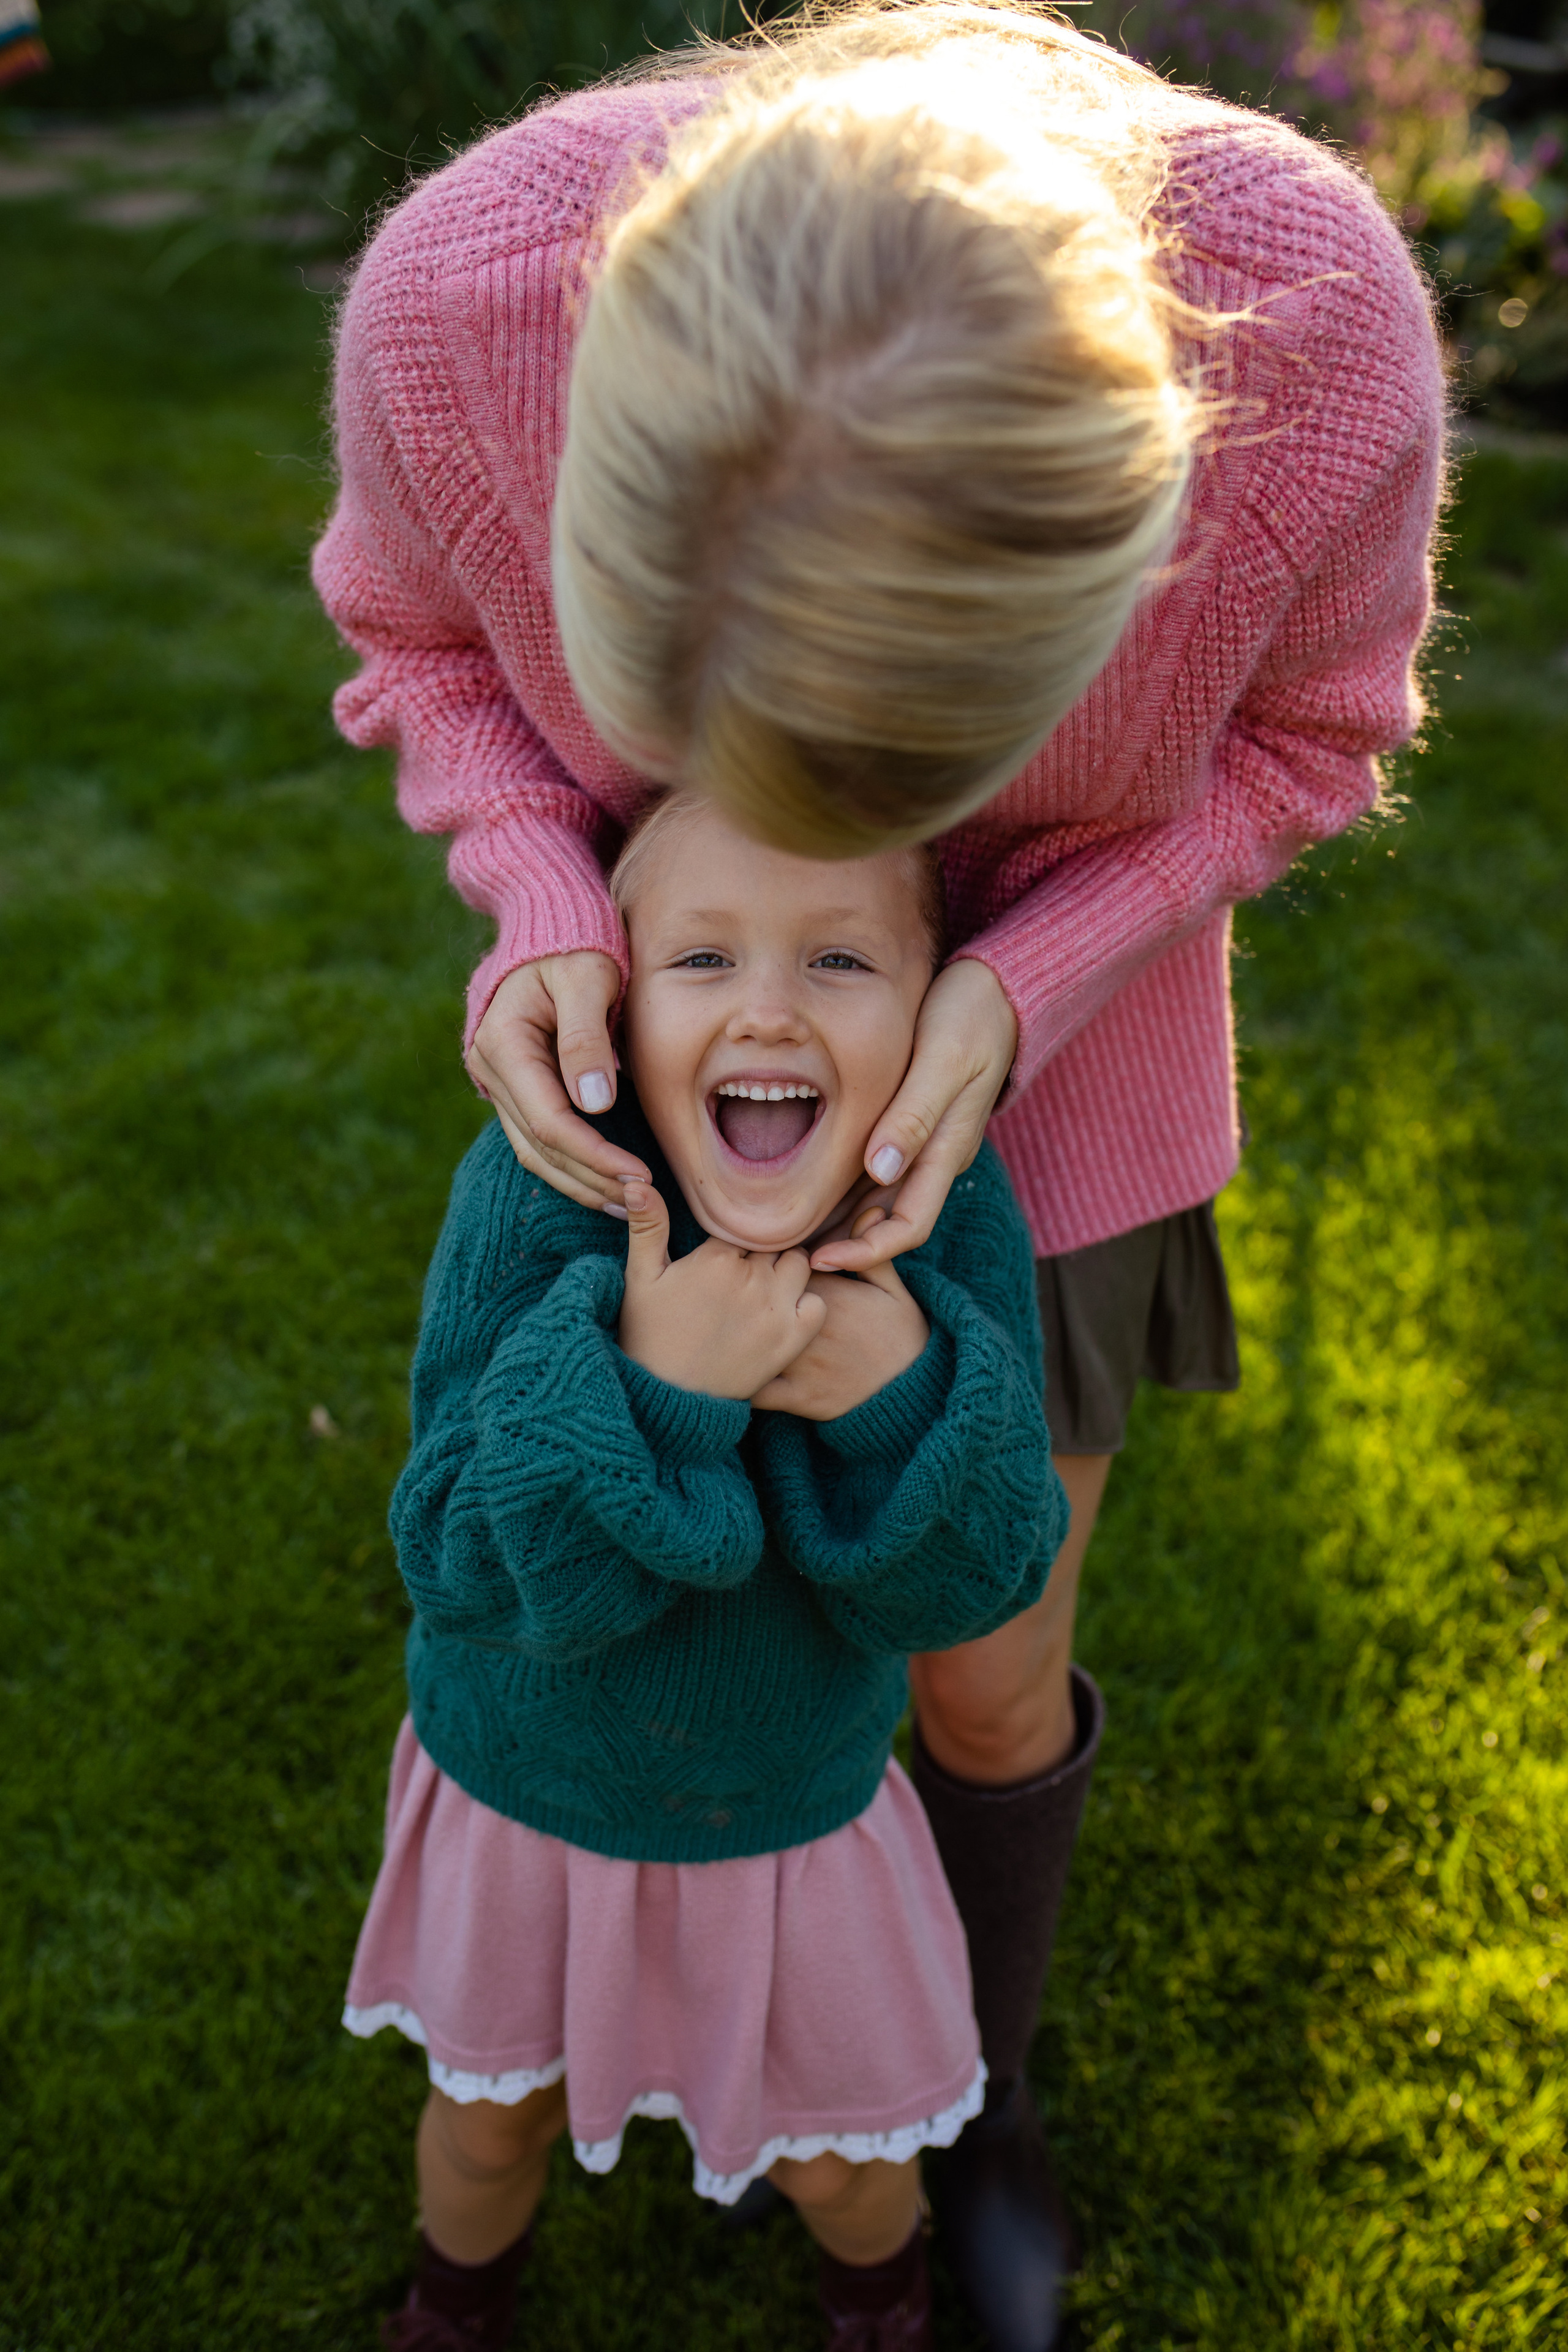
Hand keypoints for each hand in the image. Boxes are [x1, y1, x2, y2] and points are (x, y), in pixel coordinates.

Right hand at [467, 954, 648, 1215]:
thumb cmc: (576, 947)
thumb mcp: (588, 977)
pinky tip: (603, 1183)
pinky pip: (537, 1140)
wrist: (551, 932)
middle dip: (591, 1177)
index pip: (548, 1119)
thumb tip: (594, 1103)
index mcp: (504, 1042)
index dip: (593, 1154)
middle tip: (642, 1198)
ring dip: (579, 1182)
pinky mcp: (514, 1089)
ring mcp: (497, 1081)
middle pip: (539, 1145)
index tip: (637, 1175)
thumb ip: (587, 1035)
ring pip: (533, 1151)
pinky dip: (570, 1165)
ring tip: (625, 1202)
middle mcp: (490, 1067)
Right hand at [617, 1181, 826, 1398]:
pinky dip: (807, 1303)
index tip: (718, 1263)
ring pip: (799, 1264)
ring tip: (761, 1290)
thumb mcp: (640, 1278)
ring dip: (785, 1271)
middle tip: (739, 1277)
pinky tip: (784, 1311)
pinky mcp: (791, 1339)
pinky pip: (819, 1304)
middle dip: (758, 1254)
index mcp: (717, 1257)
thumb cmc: (648, 1335)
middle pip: (772, 1242)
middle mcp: (753, 1278)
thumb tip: (636, 1182)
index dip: (729, 1244)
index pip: (740, 1227)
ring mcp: (776, 1309)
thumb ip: (647, 1226)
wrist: (666, 1397)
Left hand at [753, 1209, 930, 1419]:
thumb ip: (873, 1253)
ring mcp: (801, 1362)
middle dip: (742, 1302)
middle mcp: (807, 1325)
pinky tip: (734, 1374)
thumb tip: (868, 1209)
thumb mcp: (893, 1289)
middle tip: (733, 1305)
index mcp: (826, 1292)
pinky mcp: (797, 1396)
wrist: (915, 1389)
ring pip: (748, 1344)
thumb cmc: (901, 1336)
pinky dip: (739, 1383)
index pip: (777, 1269)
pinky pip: (756, 1391)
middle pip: (756, 1303)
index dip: (763, 1271)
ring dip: (733, 1338)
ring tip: (726, 1334)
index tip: (757, 1274)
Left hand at [810, 958, 1017, 1275]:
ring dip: (838, 1219)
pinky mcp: (910, 1122)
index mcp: (946, 1151)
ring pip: (876, 1199)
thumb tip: (879, 1171)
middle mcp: (934, 1157)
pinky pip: (872, 1169)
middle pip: (887, 1223)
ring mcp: (922, 1142)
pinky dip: (841, 1184)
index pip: (909, 1227)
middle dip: (843, 1246)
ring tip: (786, 1229)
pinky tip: (804, 1184)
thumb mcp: (944, 1060)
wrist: (1000, 991)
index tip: (820, 1260)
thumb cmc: (972, 1017)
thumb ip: (914, 1115)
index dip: (867, 1251)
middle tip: (786, 1257)